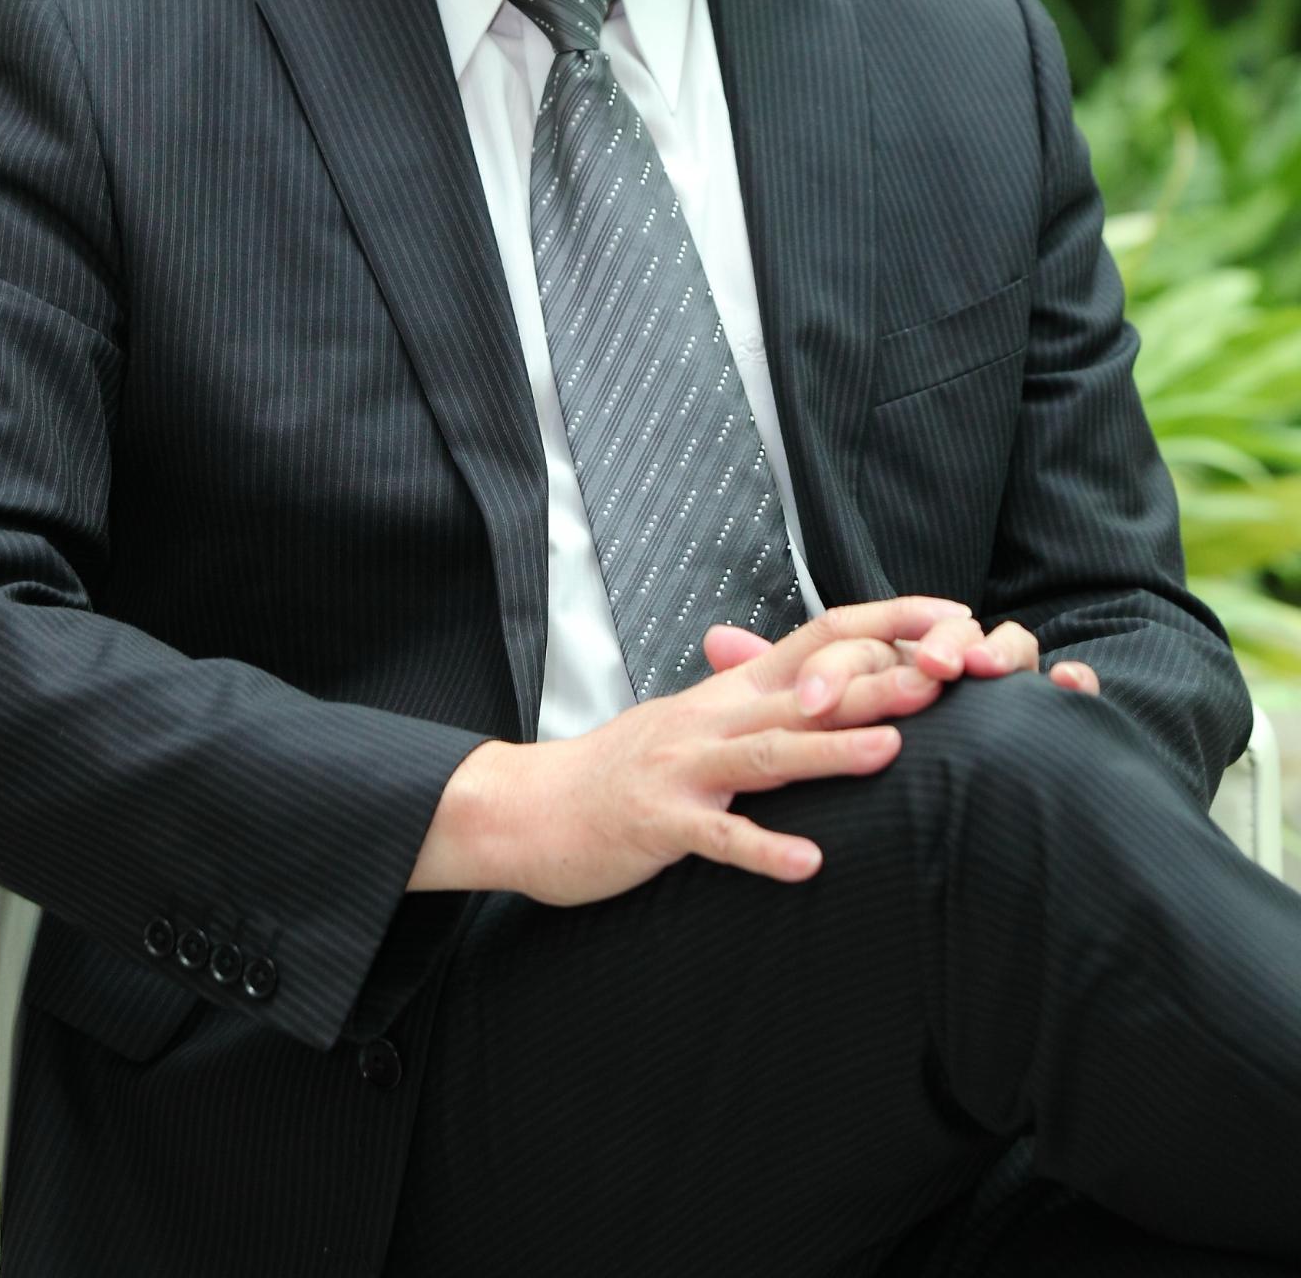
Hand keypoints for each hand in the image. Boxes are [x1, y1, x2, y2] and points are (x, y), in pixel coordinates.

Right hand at [409, 596, 977, 907]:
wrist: (530, 807)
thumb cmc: (622, 773)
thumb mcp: (696, 723)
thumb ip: (760, 703)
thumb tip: (833, 688)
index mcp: (729, 690)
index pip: (819, 636)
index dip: (885, 622)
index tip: (951, 616)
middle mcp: (711, 718)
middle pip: (805, 688)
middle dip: (879, 682)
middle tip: (950, 675)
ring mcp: (684, 770)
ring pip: (767, 754)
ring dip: (830, 752)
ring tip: (894, 750)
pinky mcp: (659, 824)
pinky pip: (717, 838)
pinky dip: (763, 850)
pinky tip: (808, 864)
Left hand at [705, 615, 1100, 711]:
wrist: (992, 792)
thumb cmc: (904, 746)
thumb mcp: (834, 718)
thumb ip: (779, 677)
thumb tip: (713, 638)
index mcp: (902, 657)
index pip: (870, 642)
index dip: (839, 666)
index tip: (808, 702)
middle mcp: (958, 663)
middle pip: (940, 635)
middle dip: (919, 647)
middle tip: (899, 676)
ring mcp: (1011, 687)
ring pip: (1010, 645)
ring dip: (993, 648)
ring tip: (973, 667)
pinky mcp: (1061, 717)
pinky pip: (1075, 689)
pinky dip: (1074, 683)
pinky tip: (1069, 685)